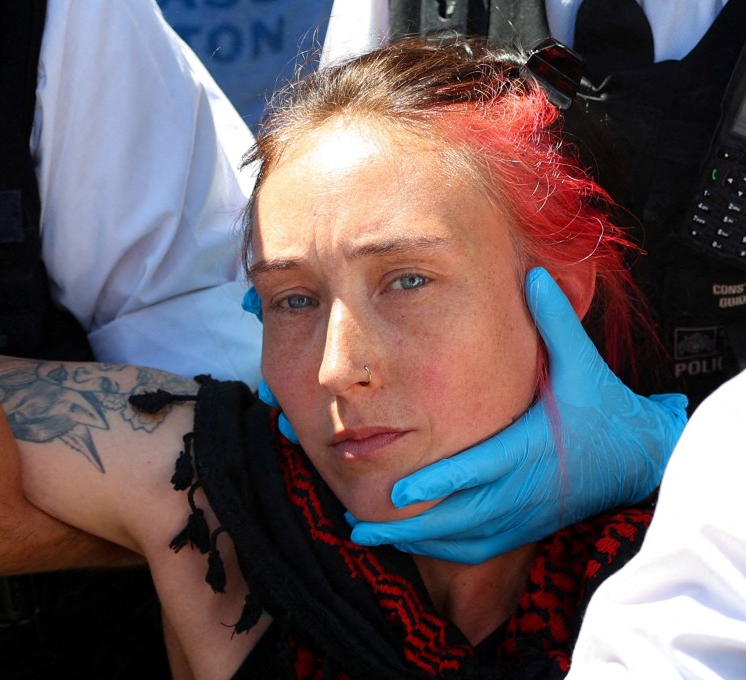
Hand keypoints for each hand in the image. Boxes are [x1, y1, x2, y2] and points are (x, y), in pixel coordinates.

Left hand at [348, 267, 687, 563]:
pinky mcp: (526, 529)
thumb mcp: (582, 363)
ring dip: (415, 539)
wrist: (639, 457)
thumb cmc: (602, 407)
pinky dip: (442, 549)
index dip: (436, 483)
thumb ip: (554, 321)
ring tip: (368, 534)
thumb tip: (533, 273)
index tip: (396, 492)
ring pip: (464, 537)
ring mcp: (525, 514)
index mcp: (529, 448)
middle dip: (407, 524)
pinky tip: (408, 541)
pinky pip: (478, 548)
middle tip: (359, 525)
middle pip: (459, 514)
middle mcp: (524, 488)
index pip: (476, 470)